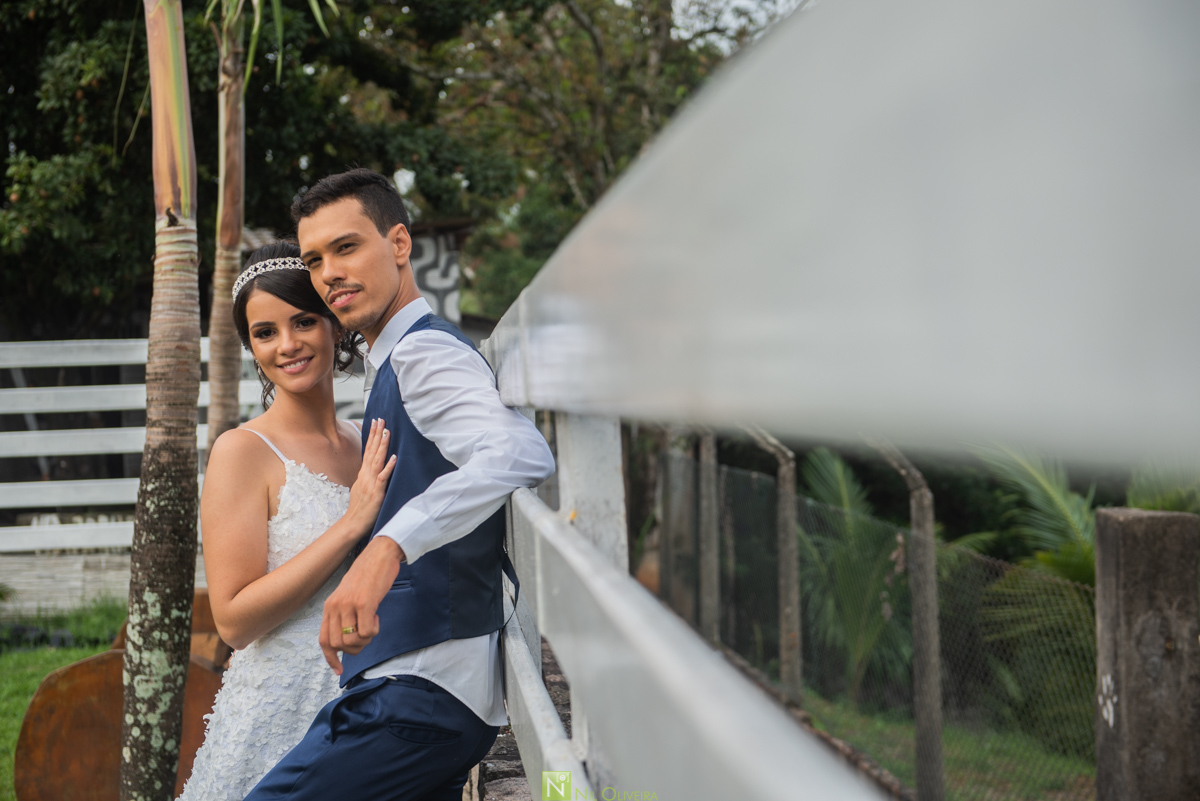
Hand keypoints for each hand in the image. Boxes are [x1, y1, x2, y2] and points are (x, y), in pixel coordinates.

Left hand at [319, 535, 404, 673]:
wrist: (380, 553)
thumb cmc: (368, 575)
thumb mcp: (348, 595)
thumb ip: (345, 615)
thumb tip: (347, 639)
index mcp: (330, 606)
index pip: (324, 640)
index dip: (330, 658)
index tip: (339, 670)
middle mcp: (335, 607)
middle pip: (338, 645)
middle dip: (354, 648)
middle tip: (366, 635)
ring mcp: (348, 605)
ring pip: (352, 641)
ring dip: (366, 639)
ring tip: (373, 623)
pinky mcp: (364, 603)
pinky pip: (367, 632)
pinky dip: (374, 630)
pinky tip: (377, 616)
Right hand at [343, 418, 396, 537]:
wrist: (353, 523)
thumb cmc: (360, 507)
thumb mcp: (361, 487)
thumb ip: (367, 476)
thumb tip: (373, 466)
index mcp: (363, 473)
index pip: (368, 449)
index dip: (372, 435)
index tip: (375, 422)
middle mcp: (366, 475)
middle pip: (372, 451)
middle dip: (377, 434)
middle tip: (381, 419)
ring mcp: (371, 483)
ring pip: (377, 460)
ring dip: (382, 445)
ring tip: (387, 432)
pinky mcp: (377, 492)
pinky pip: (383, 477)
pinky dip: (388, 467)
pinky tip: (394, 457)